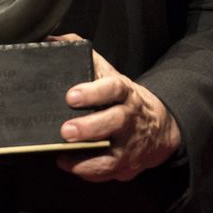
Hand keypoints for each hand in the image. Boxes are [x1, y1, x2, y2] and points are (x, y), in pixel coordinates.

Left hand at [52, 36, 181, 181]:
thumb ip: (85, 59)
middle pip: (113, 122)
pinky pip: (106, 172)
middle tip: (66, 129)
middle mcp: (129, 118)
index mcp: (125, 93)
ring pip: (111, 153)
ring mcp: (128, 145)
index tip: (72, 96)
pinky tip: (68, 163)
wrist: (158, 127)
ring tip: (64, 152)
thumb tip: (54, 41)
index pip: (114, 88)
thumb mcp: (110, 76)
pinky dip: (86, 170)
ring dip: (87, 156)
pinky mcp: (124, 165)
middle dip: (89, 127)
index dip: (94, 92)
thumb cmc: (124, 100)